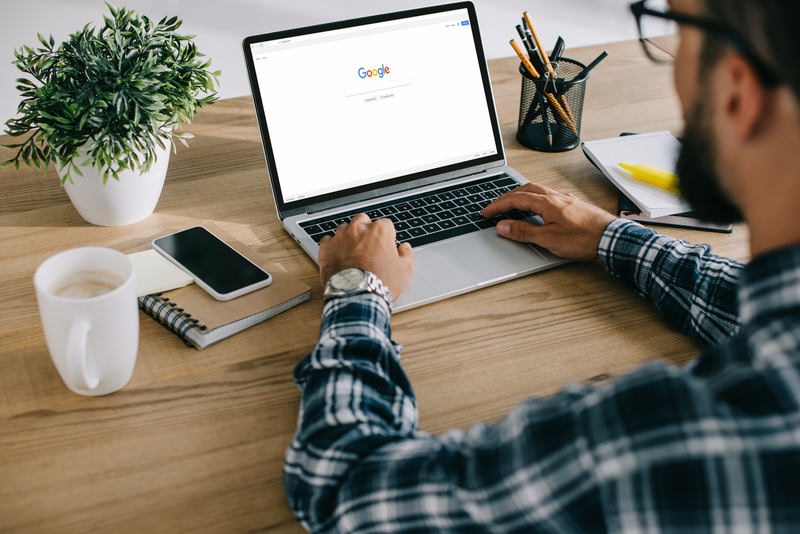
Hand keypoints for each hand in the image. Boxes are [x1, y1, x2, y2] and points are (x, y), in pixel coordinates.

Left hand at [319, 213, 415, 299]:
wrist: (357, 297)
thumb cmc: (381, 283)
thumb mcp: (405, 270)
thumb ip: (406, 255)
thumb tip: (405, 248)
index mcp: (379, 231)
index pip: (385, 224)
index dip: (386, 235)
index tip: (385, 245)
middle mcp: (359, 229)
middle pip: (362, 220)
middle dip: (365, 229)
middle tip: (368, 245)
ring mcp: (341, 237)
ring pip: (344, 228)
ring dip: (348, 236)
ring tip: (352, 251)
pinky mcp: (326, 248)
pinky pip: (327, 240)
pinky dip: (332, 246)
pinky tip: (337, 256)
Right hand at [481, 183, 615, 261]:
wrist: (612, 238)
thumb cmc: (585, 238)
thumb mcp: (549, 239)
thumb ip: (524, 232)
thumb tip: (504, 226)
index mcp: (548, 203)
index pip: (516, 199)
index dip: (498, 205)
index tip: (486, 212)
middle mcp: (557, 197)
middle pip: (526, 190)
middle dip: (508, 197)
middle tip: (496, 206)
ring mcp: (566, 200)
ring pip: (539, 191)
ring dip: (522, 196)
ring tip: (513, 204)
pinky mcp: (574, 206)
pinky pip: (549, 197)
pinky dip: (536, 200)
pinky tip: (538, 209)